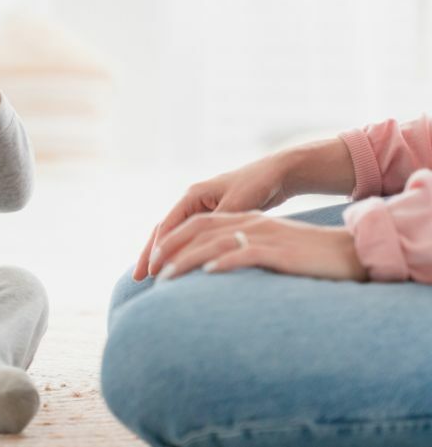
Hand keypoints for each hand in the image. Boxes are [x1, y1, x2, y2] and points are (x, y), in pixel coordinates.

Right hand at [135, 154, 293, 280]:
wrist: (277, 173)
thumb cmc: (257, 185)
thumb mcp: (237, 204)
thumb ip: (217, 225)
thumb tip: (201, 246)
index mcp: (192, 195)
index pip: (167, 225)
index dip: (158, 249)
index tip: (151, 271)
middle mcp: (191, 202)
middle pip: (163, 231)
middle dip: (149, 254)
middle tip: (136, 278)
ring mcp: (199, 210)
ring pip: (174, 236)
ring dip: (162, 255)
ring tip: (148, 278)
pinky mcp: (211, 218)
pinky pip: (189, 239)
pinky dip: (180, 253)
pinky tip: (176, 268)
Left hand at [149, 211, 365, 281]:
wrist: (350, 251)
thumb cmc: (308, 256)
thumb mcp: (269, 248)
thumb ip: (241, 253)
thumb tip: (213, 272)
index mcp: (245, 219)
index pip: (197, 224)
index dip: (170, 240)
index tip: (149, 263)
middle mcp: (249, 222)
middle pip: (197, 229)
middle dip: (168, 249)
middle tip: (147, 272)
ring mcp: (264, 234)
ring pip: (215, 242)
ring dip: (187, 259)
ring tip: (166, 278)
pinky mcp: (279, 249)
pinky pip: (246, 252)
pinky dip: (225, 261)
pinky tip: (208, 273)